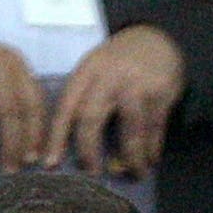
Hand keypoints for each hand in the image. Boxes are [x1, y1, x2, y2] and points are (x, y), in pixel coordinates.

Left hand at [49, 25, 184, 177]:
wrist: (156, 39)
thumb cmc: (118, 62)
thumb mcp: (94, 70)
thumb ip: (85, 99)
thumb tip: (74, 145)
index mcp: (87, 72)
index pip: (66, 107)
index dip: (56, 138)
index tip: (49, 164)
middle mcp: (110, 78)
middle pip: (92, 118)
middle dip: (89, 150)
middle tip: (92, 172)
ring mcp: (138, 86)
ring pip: (131, 129)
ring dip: (132, 156)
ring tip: (134, 173)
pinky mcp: (162, 94)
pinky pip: (155, 128)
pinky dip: (152, 148)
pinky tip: (150, 160)